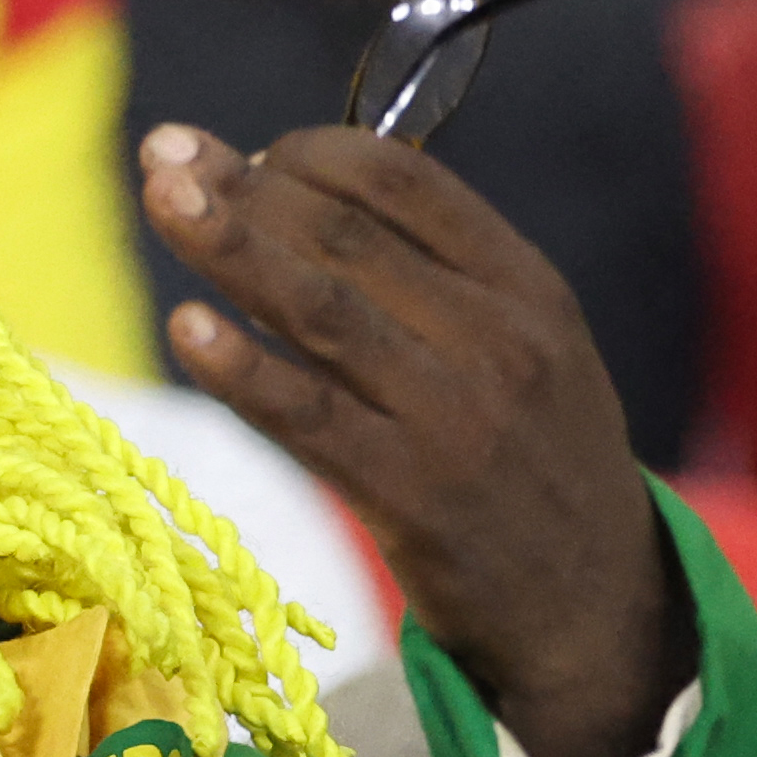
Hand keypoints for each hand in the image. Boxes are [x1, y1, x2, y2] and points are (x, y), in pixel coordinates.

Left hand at [136, 118, 674, 756]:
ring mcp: (456, 418)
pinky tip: (186, 325)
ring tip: (161, 197)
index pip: (406, 182)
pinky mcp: (412, 498)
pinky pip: (308, 417)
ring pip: (320, 309)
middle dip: (246, 185)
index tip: (247, 153)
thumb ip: (439, 273)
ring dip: (229, 245)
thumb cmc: (535, 457)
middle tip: (165, 153)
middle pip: (348, 234)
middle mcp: (496, 339)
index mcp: (525, 285)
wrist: (596, 604)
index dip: (311, 152)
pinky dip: (242, 368)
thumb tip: (295, 194)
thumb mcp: (530, 345)